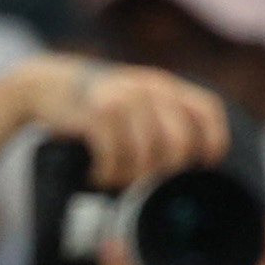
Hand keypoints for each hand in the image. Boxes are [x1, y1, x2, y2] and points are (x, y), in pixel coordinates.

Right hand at [0, 57, 228, 187]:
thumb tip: (187, 159)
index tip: (208, 163)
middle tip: (148, 182)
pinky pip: (113, 155)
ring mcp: (124, 99)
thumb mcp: (138, 97)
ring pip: (145, 154)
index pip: (207, 110)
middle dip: (167, 170)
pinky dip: (107, 173)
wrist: (50, 83)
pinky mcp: (96, 113)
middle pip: (179, 141)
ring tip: (116, 179)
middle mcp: (151, 89)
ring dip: (130, 177)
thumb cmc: (101, 102)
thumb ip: (162, 115)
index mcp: (167, 86)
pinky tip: (99, 175)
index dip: (215, 138)